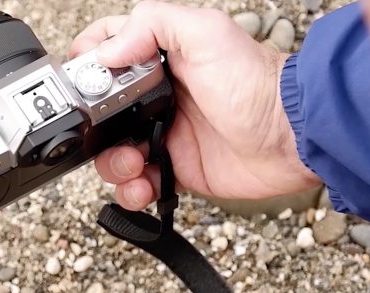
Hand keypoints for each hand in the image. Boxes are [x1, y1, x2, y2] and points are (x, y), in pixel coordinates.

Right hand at [70, 1, 321, 209]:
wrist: (292, 137)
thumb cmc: (257, 83)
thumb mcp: (206, 33)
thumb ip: (153, 25)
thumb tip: (107, 50)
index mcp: (158, 59)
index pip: (107, 52)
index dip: (86, 65)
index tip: (78, 82)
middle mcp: (155, 97)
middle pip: (100, 112)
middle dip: (93, 128)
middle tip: (106, 134)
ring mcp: (162, 134)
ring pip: (113, 152)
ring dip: (112, 164)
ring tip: (135, 164)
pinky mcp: (174, 169)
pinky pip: (137, 183)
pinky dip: (132, 191)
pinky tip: (145, 186)